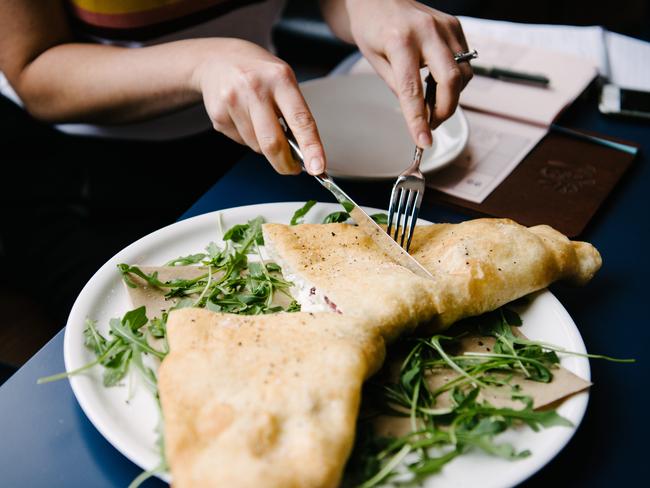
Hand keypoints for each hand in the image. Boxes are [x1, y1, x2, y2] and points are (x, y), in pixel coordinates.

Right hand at [192, 39, 324, 174]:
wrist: (217, 59)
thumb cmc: (258, 73)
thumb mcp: (283, 80)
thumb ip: (294, 112)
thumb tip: (302, 152)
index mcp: (280, 78)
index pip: (300, 120)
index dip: (311, 147)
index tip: (317, 168)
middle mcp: (255, 89)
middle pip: (272, 143)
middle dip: (285, 164)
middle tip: (292, 169)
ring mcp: (233, 102)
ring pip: (257, 146)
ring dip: (264, 146)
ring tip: (261, 122)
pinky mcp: (218, 115)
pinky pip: (241, 142)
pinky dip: (248, 138)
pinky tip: (244, 118)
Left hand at [345, 0, 472, 146]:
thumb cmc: (372, 29)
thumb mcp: (375, 62)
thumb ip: (398, 88)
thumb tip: (420, 115)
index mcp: (399, 41)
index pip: (412, 90)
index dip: (418, 120)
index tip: (424, 141)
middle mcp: (427, 31)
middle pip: (451, 80)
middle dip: (445, 110)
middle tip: (431, 124)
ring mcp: (445, 26)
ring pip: (463, 73)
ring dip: (450, 96)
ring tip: (430, 101)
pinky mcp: (455, 25)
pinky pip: (464, 61)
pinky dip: (454, 79)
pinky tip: (436, 81)